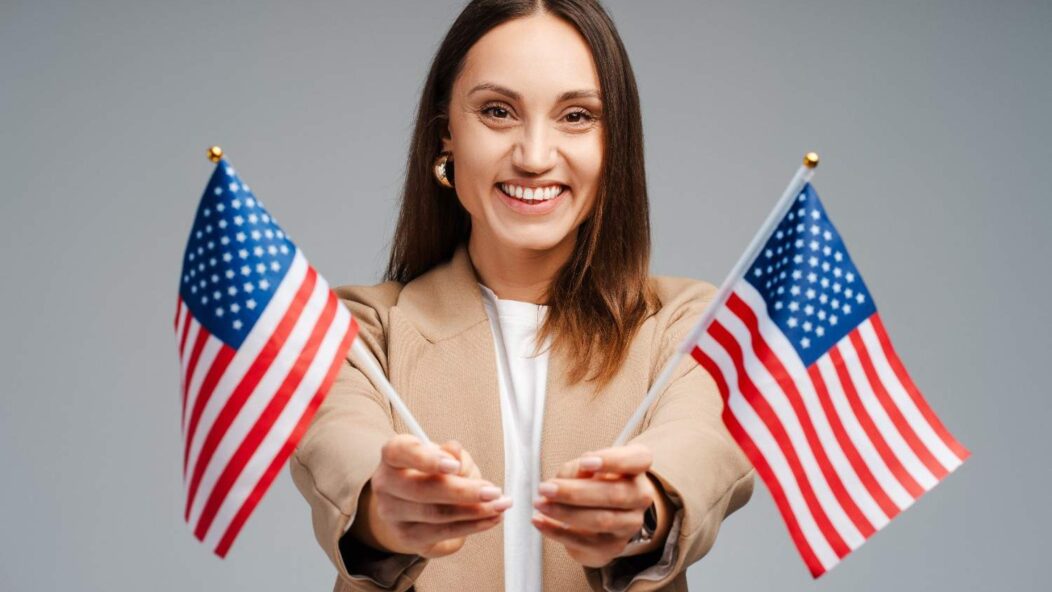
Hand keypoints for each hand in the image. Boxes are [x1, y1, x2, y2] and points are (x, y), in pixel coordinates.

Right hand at [351, 434, 510, 557]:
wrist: (412, 503)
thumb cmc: (430, 472)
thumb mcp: (442, 454)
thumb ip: (450, 453)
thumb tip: (456, 454)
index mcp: (393, 454)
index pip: (402, 452)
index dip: (427, 459)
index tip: (454, 465)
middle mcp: (386, 483)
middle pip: (422, 490)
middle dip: (464, 492)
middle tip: (493, 491)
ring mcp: (392, 513)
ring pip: (436, 514)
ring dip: (474, 511)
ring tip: (499, 505)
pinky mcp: (407, 536)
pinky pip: (443, 532)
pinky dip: (471, 526)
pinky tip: (490, 519)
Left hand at [531, 444, 660, 567]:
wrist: (602, 515)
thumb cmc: (594, 482)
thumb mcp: (586, 466)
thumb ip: (580, 467)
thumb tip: (575, 475)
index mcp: (637, 468)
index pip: (638, 460)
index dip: (612, 461)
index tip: (585, 461)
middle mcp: (641, 496)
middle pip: (615, 494)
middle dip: (575, 492)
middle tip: (546, 488)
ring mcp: (630, 524)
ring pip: (600, 520)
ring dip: (564, 512)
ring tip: (540, 504)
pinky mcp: (612, 546)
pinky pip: (584, 541)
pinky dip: (557, 531)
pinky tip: (540, 521)